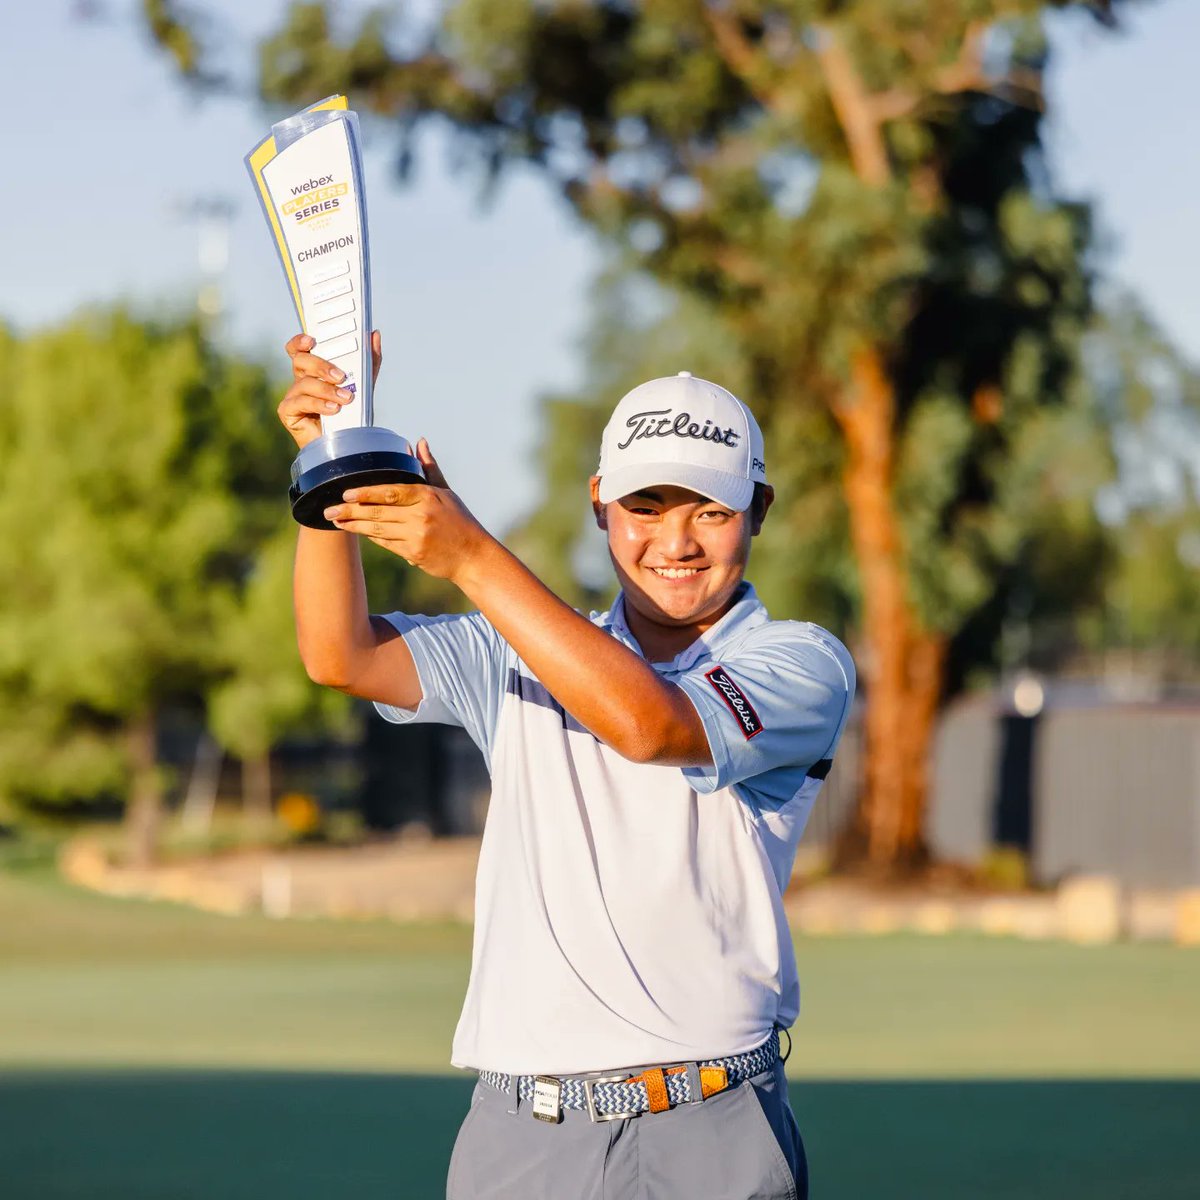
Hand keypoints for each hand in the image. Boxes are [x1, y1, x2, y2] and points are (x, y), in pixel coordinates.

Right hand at [278, 329, 383, 448]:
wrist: (345, 445)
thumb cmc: (350, 414)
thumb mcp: (364, 385)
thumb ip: (369, 361)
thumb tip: (374, 335)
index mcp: (313, 370)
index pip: (300, 348)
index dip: (301, 341)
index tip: (312, 340)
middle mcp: (300, 380)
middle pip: (301, 361)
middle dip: (320, 365)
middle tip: (341, 376)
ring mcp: (292, 396)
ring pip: (303, 383)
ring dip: (327, 390)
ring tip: (346, 398)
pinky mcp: (288, 412)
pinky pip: (300, 402)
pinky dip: (319, 404)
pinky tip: (333, 409)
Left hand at [322, 440, 489, 580]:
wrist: (473, 557)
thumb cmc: (460, 522)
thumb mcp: (447, 493)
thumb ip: (429, 468)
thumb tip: (419, 442)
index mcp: (428, 497)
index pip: (391, 492)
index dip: (366, 493)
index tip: (346, 492)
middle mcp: (421, 516)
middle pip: (379, 512)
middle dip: (351, 511)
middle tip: (329, 510)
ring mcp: (417, 536)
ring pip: (378, 529)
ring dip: (354, 526)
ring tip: (336, 521)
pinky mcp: (414, 553)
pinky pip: (386, 543)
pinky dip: (371, 536)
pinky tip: (356, 531)